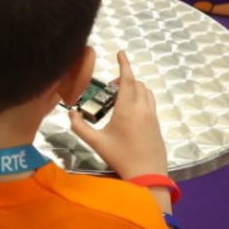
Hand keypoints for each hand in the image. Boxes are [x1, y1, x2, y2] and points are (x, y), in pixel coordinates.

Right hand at [68, 50, 166, 179]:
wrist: (147, 175)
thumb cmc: (121, 158)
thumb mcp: (96, 143)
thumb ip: (80, 127)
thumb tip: (71, 114)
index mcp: (127, 109)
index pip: (128, 79)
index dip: (124, 64)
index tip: (121, 53)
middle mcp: (142, 108)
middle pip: (136, 83)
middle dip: (125, 78)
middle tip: (111, 86)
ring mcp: (152, 115)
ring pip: (146, 91)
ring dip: (135, 87)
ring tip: (121, 96)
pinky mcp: (157, 123)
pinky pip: (150, 102)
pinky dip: (141, 97)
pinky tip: (131, 111)